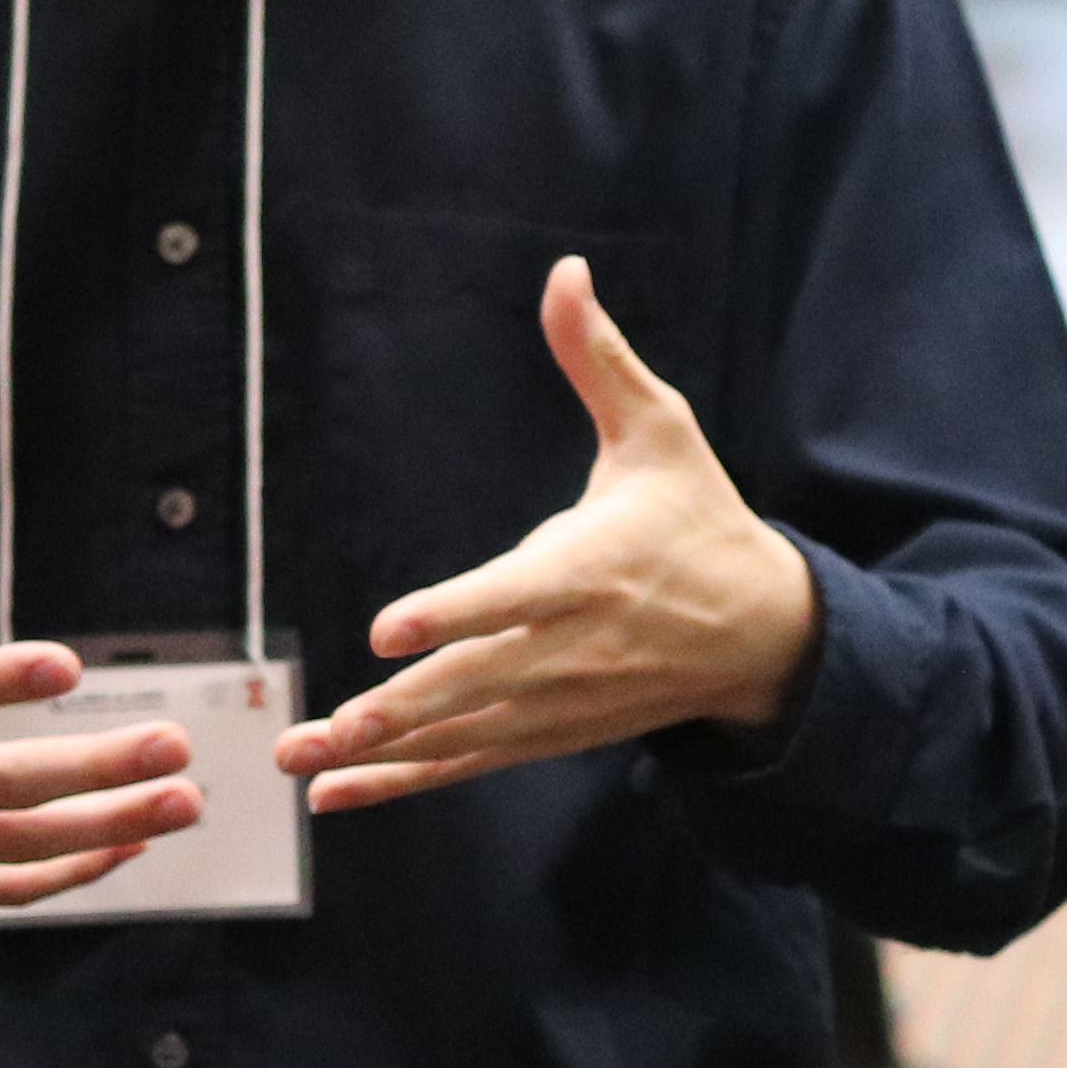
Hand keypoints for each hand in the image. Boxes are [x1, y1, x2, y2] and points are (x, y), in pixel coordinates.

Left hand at [273, 258, 816, 813]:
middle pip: (476, 684)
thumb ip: (599, 359)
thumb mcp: (662, 430)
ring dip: (381, 756)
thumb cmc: (699, 517)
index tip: (388, 630)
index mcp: (592, 569)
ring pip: (462, 735)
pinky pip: (470, 763)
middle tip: (326, 729)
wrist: (764, 633)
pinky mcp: (552, 733)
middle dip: (398, 710)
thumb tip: (565, 271)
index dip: (453, 613)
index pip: (514, 595)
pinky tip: (338, 796)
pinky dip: (405, 782)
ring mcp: (560, 702)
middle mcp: (572, 647)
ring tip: (302, 764)